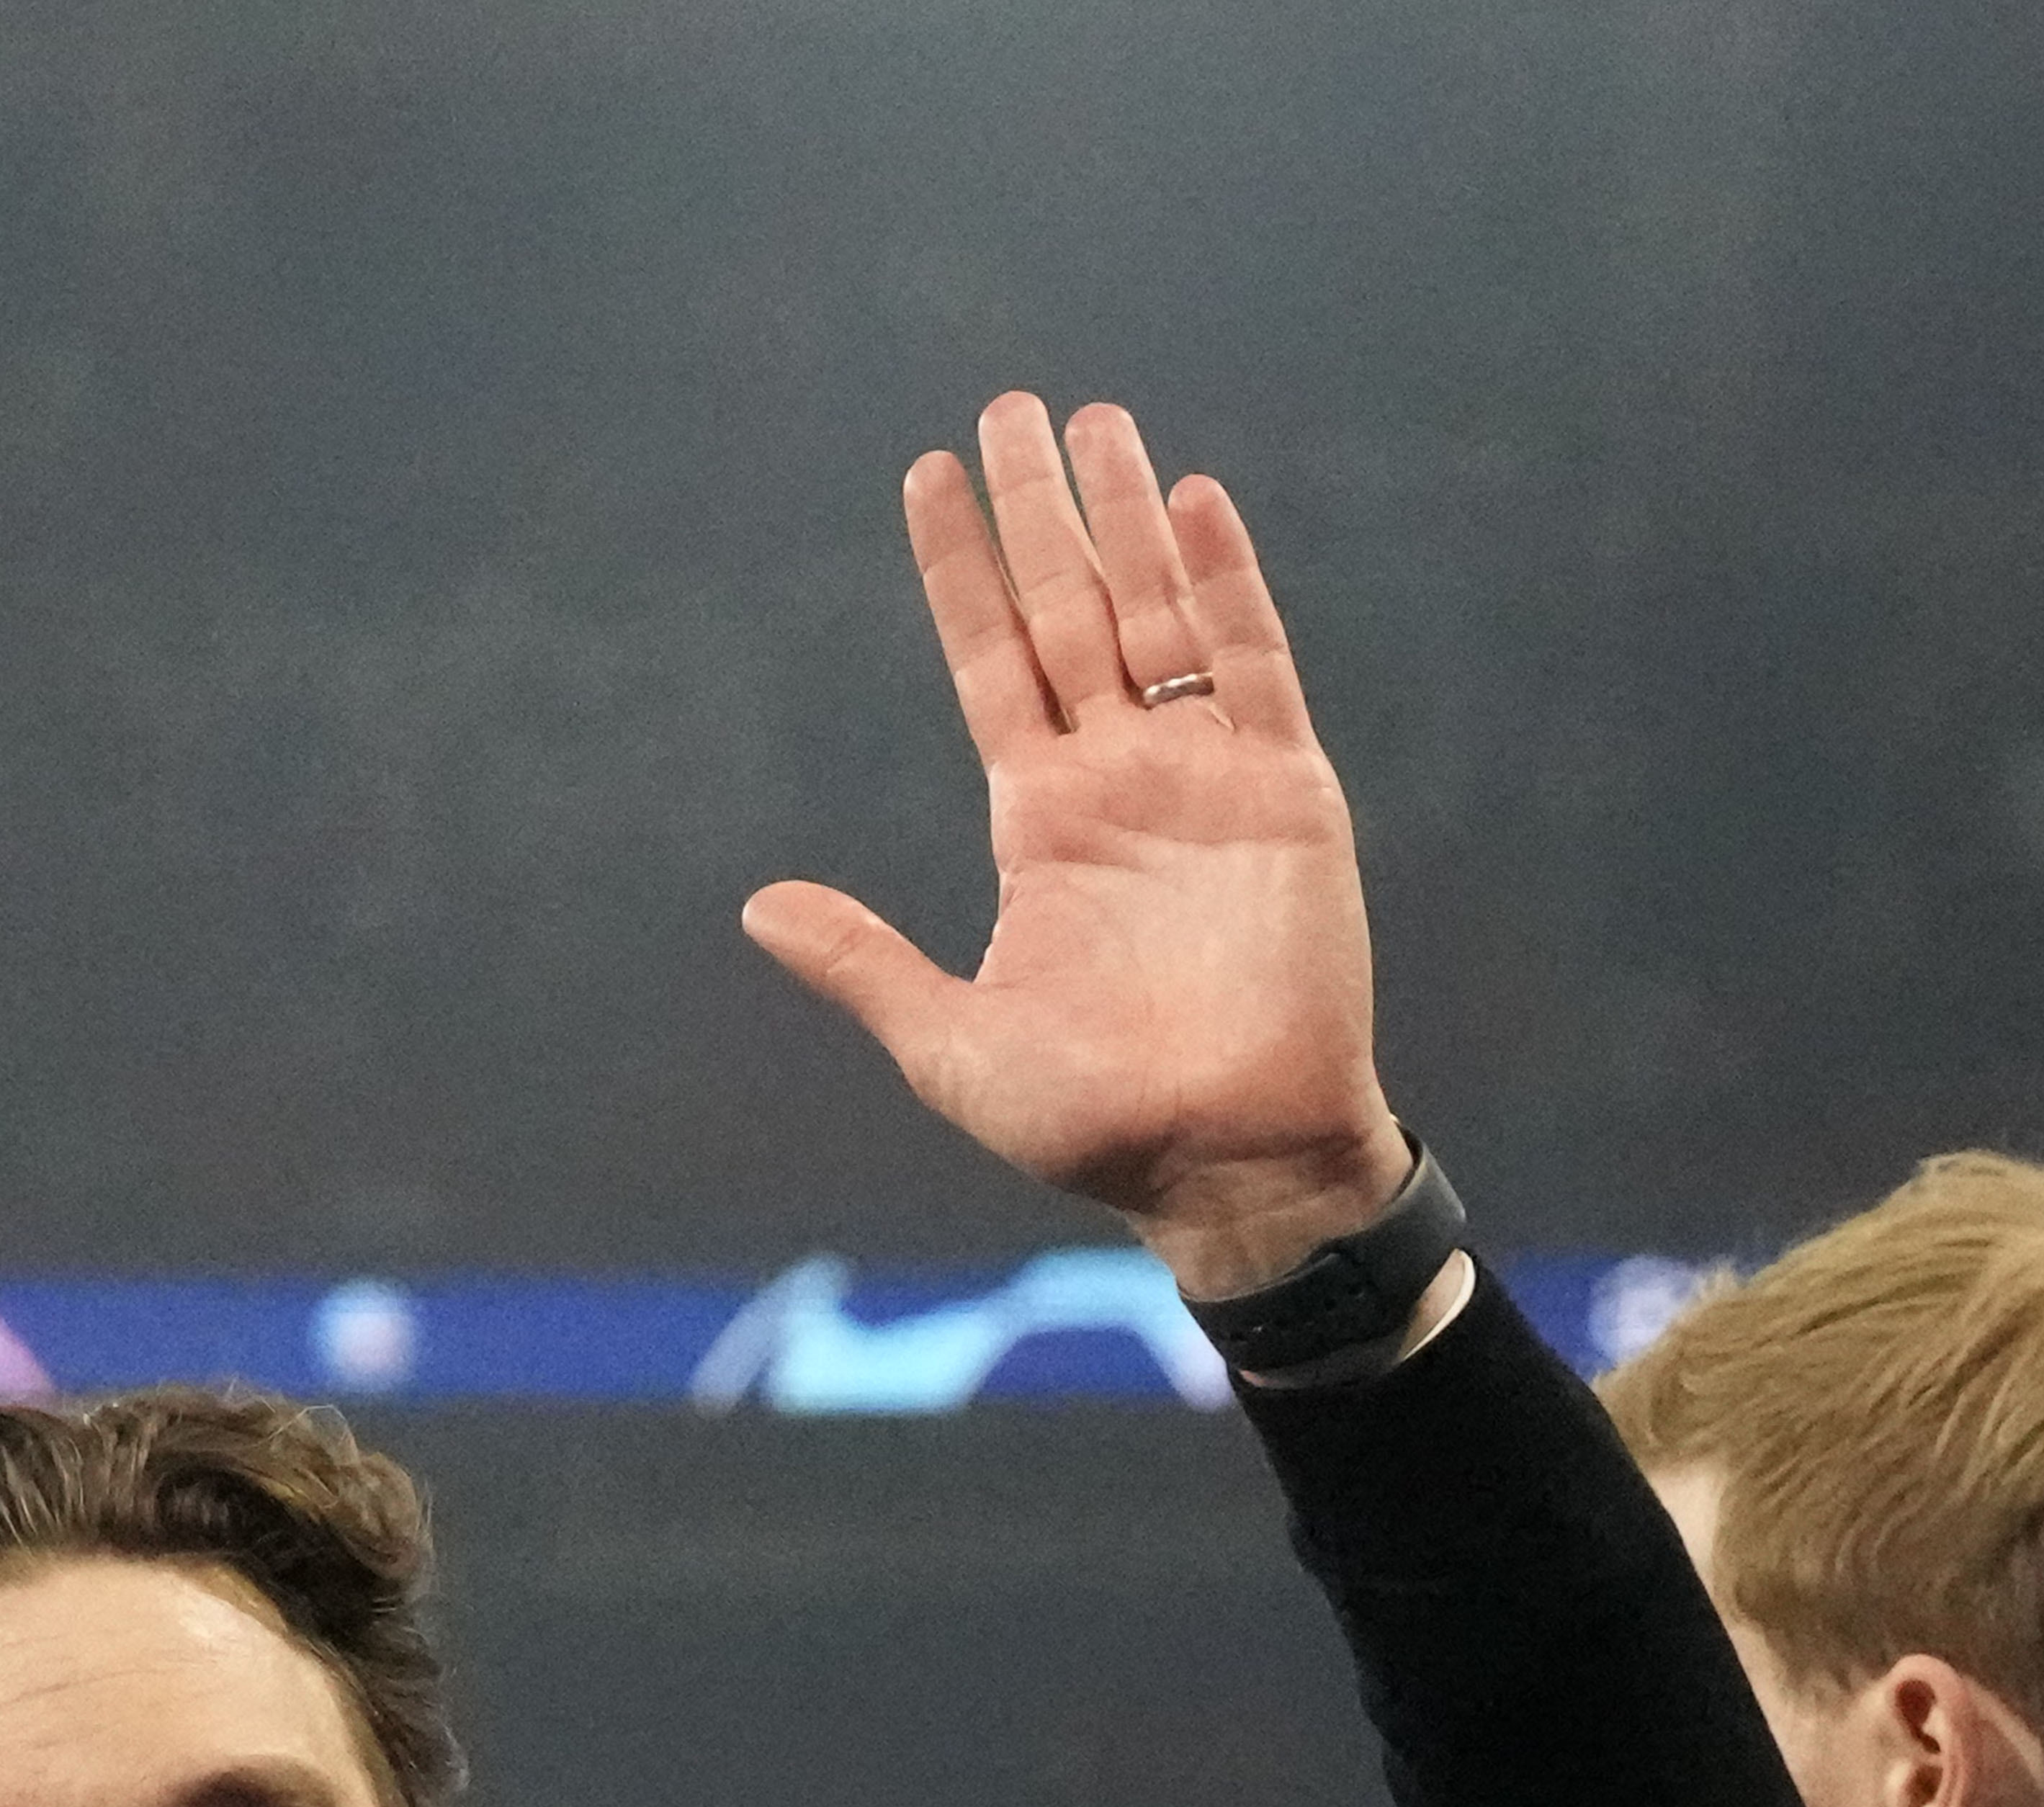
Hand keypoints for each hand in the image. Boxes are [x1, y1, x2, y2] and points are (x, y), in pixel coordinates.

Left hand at [744, 393, 1405, 1300]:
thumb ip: (866, 963)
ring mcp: (1206, 777)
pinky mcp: (1286, 792)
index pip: (991, 663)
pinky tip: (1188, 499)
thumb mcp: (951, 1046)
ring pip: (1159, 612)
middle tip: (1009, 407)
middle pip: (1071, 611)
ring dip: (1124, 518)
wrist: (1230, 1163)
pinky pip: (1254, 661)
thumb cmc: (1093, 1127)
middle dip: (1040, 512)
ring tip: (1093, 419)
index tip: (928, 477)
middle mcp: (1119, 779)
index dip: (960, 572)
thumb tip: (757, 907)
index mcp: (1039, 823)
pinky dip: (1226, 581)